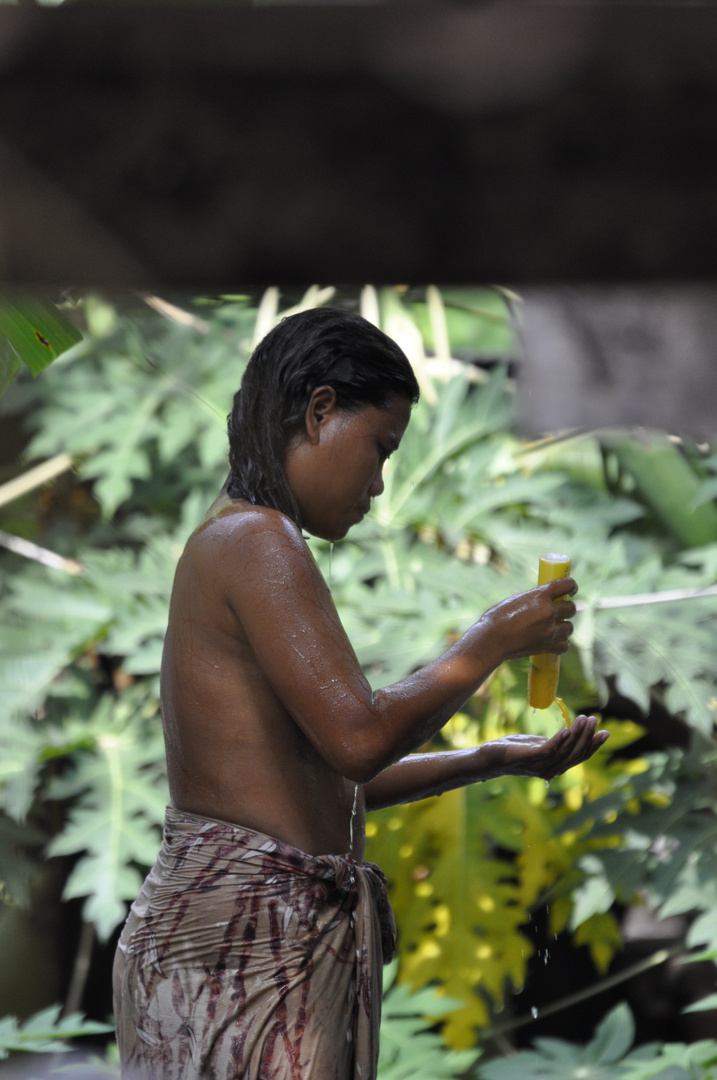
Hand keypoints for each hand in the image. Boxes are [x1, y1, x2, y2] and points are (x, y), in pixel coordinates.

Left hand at [476, 715, 608, 780]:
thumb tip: (571, 733)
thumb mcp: (539, 745)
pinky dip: (559, 740)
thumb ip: (555, 744)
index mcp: (555, 766)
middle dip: (588, 737)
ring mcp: (539, 765)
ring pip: (564, 750)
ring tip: (584, 719)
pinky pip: (548, 750)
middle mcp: (550, 769)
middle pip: (575, 754)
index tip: (605, 731)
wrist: (490, 757)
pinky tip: (567, 729)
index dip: (593, 745)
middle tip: (595, 720)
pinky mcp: (528, 757)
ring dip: (576, 734)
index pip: (580, 756)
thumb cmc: (514, 749)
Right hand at [478, 577, 576, 662]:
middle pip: (571, 608)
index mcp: (540, 596)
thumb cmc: (497, 618)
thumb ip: (534, 598)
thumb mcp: (516, 600)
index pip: (567, 584)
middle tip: (559, 612)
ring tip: (553, 628)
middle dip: (566, 609)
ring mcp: (548, 630)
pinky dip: (561, 644)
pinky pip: (564, 645)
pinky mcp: (546, 646)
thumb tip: (547, 598)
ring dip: (563, 628)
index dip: (572, 586)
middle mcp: (548, 612)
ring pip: (569, 628)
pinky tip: (554, 642)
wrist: (491, 640)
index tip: (571, 590)